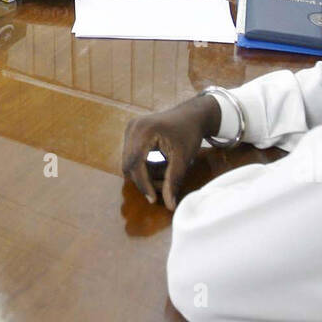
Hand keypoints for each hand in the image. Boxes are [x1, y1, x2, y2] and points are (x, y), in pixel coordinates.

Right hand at [121, 94, 221, 209]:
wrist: (192, 115)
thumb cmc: (189, 134)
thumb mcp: (183, 159)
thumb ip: (173, 181)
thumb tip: (169, 206)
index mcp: (144, 130)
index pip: (135, 163)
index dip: (143, 184)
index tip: (154, 199)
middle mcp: (133, 127)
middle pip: (129, 164)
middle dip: (144, 180)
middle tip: (162, 189)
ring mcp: (131, 128)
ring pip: (130, 162)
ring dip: (144, 174)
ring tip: (164, 178)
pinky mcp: (132, 131)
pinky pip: (132, 155)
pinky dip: (144, 166)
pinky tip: (161, 168)